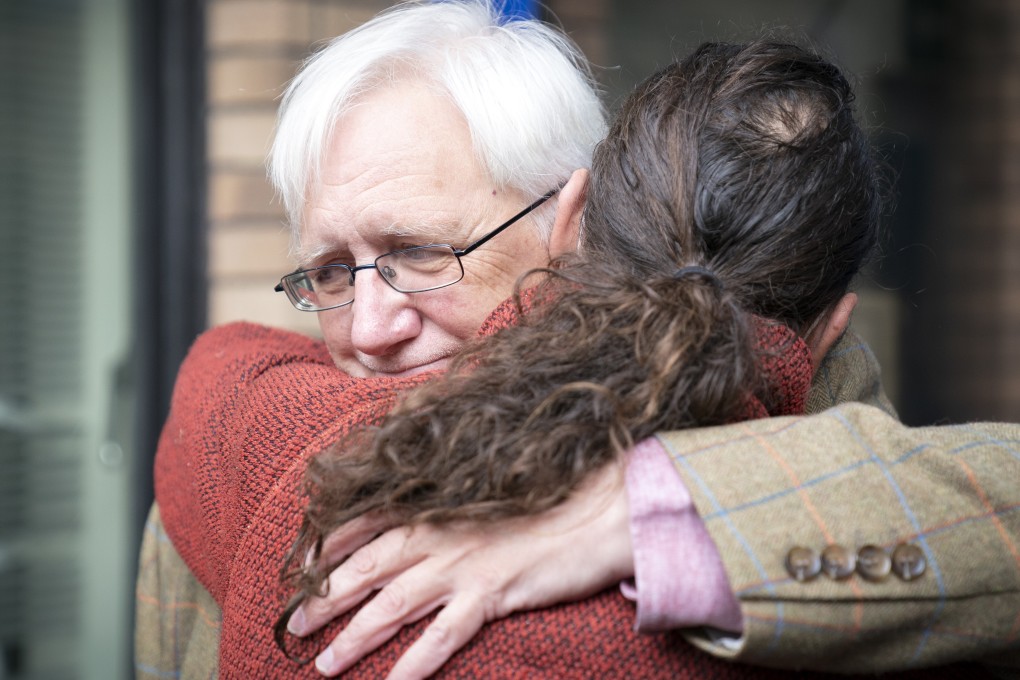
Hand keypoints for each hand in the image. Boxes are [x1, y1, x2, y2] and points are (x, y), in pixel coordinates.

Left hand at [287, 463, 634, 678]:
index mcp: (437, 506)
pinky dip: (413, 665)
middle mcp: (439, 534)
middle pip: (366, 569)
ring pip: (391, 606)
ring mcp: (462, 565)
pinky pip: (442, 637)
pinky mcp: (490, 594)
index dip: (329, 548)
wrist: (597, 510)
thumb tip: (427, 519)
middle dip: (324, 599)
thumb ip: (453, 505)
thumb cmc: (548, 498)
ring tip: (326, 663)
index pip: (367, 525)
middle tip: (294, 626)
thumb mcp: (491, 493)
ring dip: (354, 637)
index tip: (301, 568)